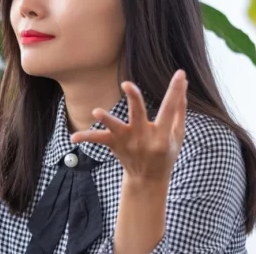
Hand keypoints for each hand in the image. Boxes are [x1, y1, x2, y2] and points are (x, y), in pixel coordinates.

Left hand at [70, 70, 187, 183]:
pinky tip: (73, 138)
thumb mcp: (178, 135)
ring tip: (96, 111)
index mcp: (163, 136)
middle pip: (139, 115)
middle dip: (134, 100)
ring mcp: (127, 142)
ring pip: (115, 129)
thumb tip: (182, 83)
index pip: (170, 109)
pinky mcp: (114, 144)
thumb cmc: (166, 152)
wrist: (148, 179)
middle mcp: (144, 138)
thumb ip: (179, 110)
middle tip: (127, 84)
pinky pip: (98, 140)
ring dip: (106, 120)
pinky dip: (86, 137)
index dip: (175, 91)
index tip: (180, 74)